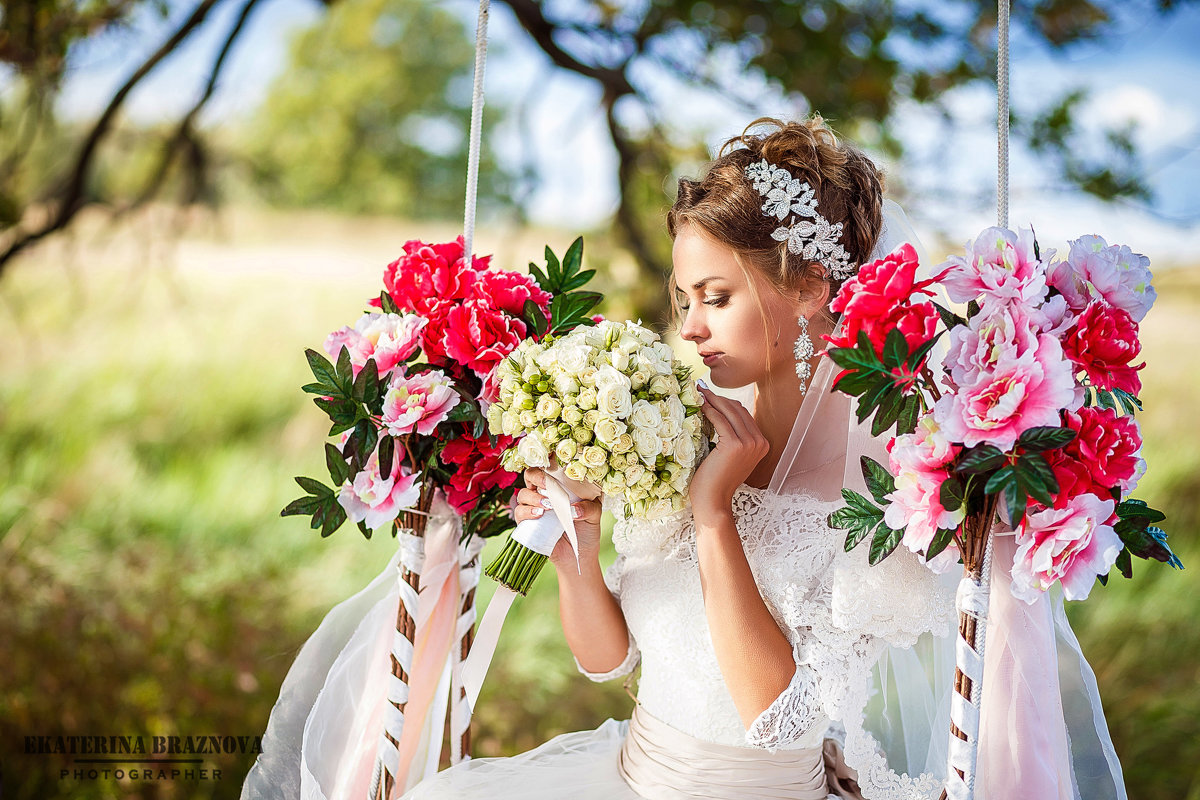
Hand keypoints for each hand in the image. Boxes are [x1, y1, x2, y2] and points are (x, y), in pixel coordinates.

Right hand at [514, 468, 602, 567]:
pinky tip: (540, 515)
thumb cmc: (587, 530)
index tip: (554, 467)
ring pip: (523, 494)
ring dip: (534, 497)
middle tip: (548, 486)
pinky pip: (519, 513)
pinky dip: (527, 512)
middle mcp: (544, 494)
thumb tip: (573, 508)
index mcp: (560, 487)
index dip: (546, 463)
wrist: (580, 555)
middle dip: (537, 477)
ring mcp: (534, 508)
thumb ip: (589, 506)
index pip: (548, 467)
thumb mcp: (595, 514)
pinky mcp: (528, 524)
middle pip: (530, 475)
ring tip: (548, 507)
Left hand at [691, 386, 768, 517]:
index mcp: (762, 444)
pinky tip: (699, 405)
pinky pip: (720, 420)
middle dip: (718, 397)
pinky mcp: (735, 445)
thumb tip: (718, 411)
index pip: (743, 414)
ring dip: (712, 399)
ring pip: (729, 411)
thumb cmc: (716, 480)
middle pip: (738, 409)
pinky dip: (708, 409)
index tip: (709, 394)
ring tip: (698, 393)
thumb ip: (732, 437)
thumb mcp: (729, 455)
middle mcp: (760, 442)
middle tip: (701, 388)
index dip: (726, 402)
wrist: (713, 501)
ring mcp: (749, 443)